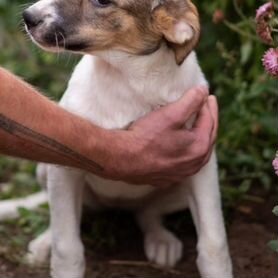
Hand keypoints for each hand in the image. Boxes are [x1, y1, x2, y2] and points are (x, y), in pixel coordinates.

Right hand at [103, 86, 217, 185]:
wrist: (122, 159)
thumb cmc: (146, 136)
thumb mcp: (171, 114)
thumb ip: (191, 100)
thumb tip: (203, 90)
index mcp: (199, 147)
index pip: (209, 121)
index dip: (208, 106)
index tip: (207, 95)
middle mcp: (194, 164)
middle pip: (207, 138)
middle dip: (209, 121)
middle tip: (207, 108)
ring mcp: (181, 173)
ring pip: (197, 154)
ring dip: (200, 138)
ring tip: (199, 127)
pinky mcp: (168, 178)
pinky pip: (184, 164)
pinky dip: (187, 153)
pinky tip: (182, 149)